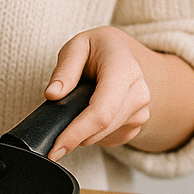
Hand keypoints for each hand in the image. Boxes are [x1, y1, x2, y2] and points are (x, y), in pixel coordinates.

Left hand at [43, 26, 193, 159]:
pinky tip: (89, 111)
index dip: (77, 133)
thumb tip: (52, 95)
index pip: (101, 112)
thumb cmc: (101, 48)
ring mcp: (141, 112)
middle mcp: (138, 93)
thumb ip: (65, 70)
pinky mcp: (138, 125)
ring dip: (82, 133)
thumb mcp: (78, 45)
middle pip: (102, 128)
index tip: (56, 147)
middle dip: (73, 138)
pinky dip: (93, 131)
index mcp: (124, 70)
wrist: (127, 54)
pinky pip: (109, 138)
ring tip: (73, 108)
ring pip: (103, 136)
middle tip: (52, 139)